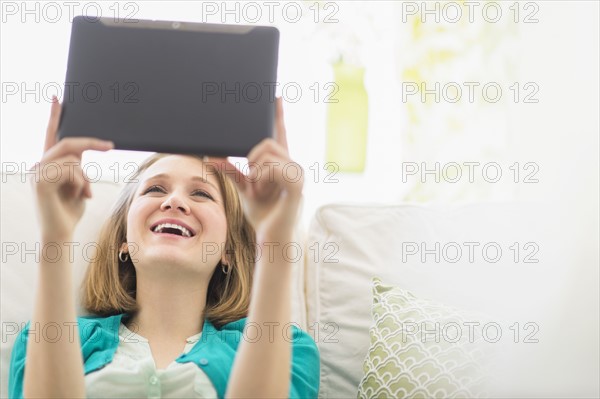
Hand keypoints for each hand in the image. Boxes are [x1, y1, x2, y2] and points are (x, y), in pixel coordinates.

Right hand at [32, 96, 112, 239]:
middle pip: (67, 143)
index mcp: (47, 164)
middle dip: (90, 143)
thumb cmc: (71, 211)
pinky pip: (71, 170)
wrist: (61, 234)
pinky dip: (82, 182)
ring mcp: (36, 172)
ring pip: (72, 159)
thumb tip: (81, 152)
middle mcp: (38, 165)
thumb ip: (76, 166)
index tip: (58, 98)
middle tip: (110, 145)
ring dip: (85, 176)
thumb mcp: (78, 183)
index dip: (55, 116)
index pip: (51, 135)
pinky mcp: (40, 181)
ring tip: (86, 193)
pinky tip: (81, 195)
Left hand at [210, 98, 302, 238]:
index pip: (280, 132)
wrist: (271, 237)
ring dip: (256, 172)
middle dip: (252, 159)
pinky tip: (263, 189)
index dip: (277, 114)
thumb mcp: (243, 188)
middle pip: (266, 142)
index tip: (274, 95)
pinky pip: (272, 168)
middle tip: (254, 181)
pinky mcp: (297, 184)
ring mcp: (298, 173)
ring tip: (261, 189)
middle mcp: (293, 164)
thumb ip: (231, 170)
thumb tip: (211, 157)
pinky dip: (262, 177)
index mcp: (282, 162)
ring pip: (267, 154)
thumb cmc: (261, 213)